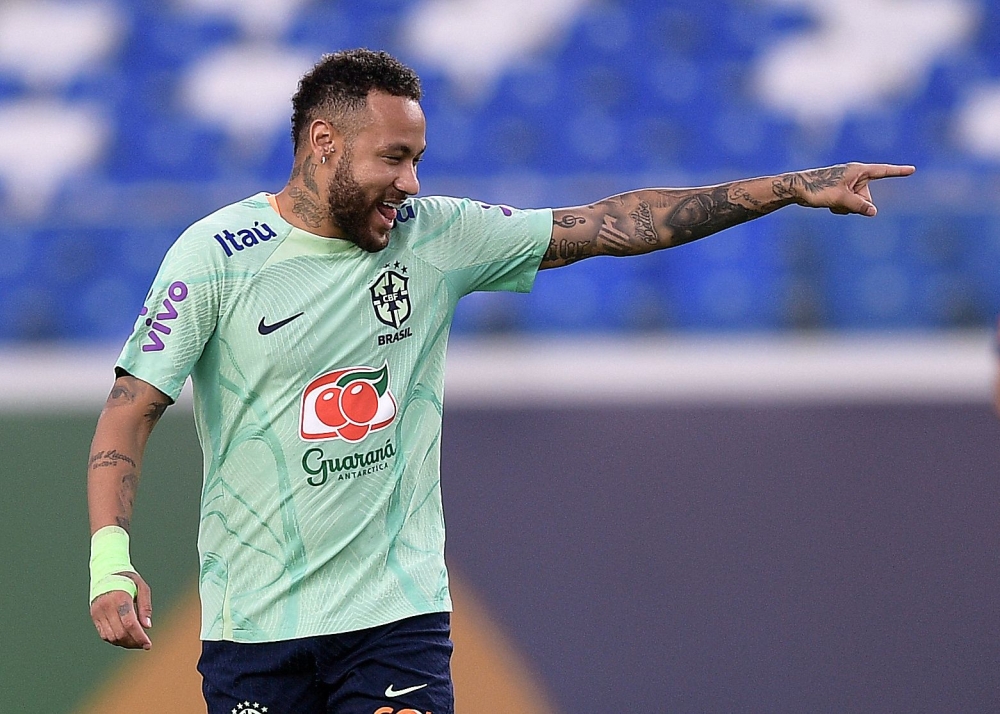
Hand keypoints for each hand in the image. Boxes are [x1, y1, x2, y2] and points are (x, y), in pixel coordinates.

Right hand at [90, 572, 152, 649]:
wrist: (106, 573)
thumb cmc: (128, 579)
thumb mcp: (142, 587)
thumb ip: (145, 607)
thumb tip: (147, 627)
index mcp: (120, 598)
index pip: (129, 624)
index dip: (139, 637)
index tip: (148, 644)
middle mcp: (106, 607)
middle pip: (120, 633)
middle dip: (134, 642)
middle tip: (144, 644)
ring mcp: (98, 612)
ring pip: (111, 637)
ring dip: (125, 643)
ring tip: (136, 642)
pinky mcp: (94, 616)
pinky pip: (104, 635)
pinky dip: (115, 640)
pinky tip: (126, 638)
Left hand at [791, 163, 915, 216]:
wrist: (797, 189)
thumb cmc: (818, 189)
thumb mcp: (841, 199)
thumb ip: (859, 206)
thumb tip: (873, 212)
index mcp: (858, 171)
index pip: (883, 171)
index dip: (898, 172)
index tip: (912, 170)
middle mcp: (855, 176)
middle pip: (867, 198)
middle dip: (856, 204)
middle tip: (838, 200)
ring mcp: (848, 185)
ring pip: (857, 204)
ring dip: (846, 207)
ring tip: (831, 201)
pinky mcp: (841, 192)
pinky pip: (848, 205)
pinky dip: (840, 208)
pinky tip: (828, 204)